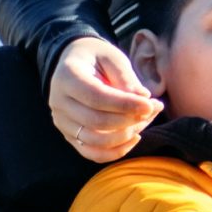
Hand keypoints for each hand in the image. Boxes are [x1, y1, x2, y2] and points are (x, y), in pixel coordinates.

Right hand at [49, 35, 159, 162]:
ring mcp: (62, 122)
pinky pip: (92, 153)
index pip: (96, 97)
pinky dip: (116, 151)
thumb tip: (144, 100)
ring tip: (145, 120)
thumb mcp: (112, 57)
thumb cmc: (97, 58)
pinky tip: (134, 137)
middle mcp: (58, 102)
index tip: (150, 104)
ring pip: (94, 141)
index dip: (125, 104)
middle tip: (153, 109)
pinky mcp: (70, 136)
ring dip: (126, 135)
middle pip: (95, 122)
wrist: (76, 63)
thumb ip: (126, 78)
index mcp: (67, 77)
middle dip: (129, 120)